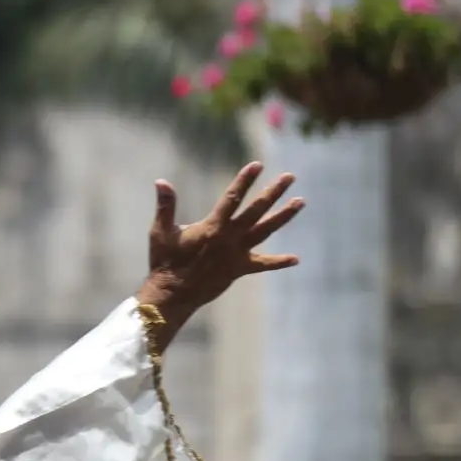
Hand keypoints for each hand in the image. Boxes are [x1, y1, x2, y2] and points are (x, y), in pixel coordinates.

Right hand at [139, 162, 303, 319]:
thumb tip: (160, 181)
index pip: (232, 198)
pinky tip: (295, 259)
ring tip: (300, 202)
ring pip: (265, 231)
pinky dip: (278, 262)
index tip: (257, 165)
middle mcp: (229, 238)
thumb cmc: (164, 261)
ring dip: (283, 216)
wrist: (172, 295)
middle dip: (273, 192)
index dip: (245, 180)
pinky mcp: (238, 269)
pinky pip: (262, 265)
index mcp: (212, 227)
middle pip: (256, 210)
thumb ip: (165, 206)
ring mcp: (237, 254)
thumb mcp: (161, 231)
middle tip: (290, 177)